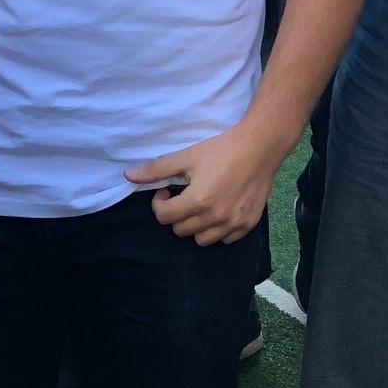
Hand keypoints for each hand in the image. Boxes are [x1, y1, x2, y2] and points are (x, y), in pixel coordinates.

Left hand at [125, 121, 282, 245]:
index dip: (160, 204)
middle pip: (180, 230)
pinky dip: (218, 230)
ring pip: (201, 240)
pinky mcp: (248, 225)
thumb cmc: (222, 149)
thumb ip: (156, 169)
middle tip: (184, 196)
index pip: (164, 217)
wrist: (260, 147)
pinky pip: (225, 240)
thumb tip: (127, 176)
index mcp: (198, 201)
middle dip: (176, 214)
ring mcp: (233, 224)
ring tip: (201, 206)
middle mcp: (215, 217)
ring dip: (195, 226)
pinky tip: (220, 211)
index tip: (167, 191)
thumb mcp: (187, 156)